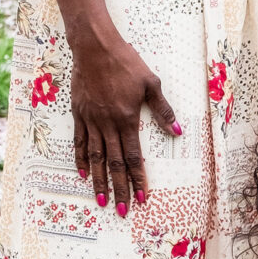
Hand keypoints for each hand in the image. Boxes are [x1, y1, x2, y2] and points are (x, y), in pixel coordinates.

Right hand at [70, 32, 178, 212]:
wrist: (95, 48)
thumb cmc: (126, 63)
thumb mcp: (151, 83)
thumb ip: (163, 110)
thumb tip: (178, 131)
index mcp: (127, 119)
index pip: (134, 157)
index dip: (138, 179)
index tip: (141, 198)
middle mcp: (108, 125)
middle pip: (114, 163)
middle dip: (119, 189)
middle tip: (121, 210)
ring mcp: (91, 121)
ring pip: (94, 157)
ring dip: (99, 180)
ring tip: (101, 199)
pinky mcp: (79, 114)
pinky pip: (79, 141)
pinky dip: (80, 159)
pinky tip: (82, 173)